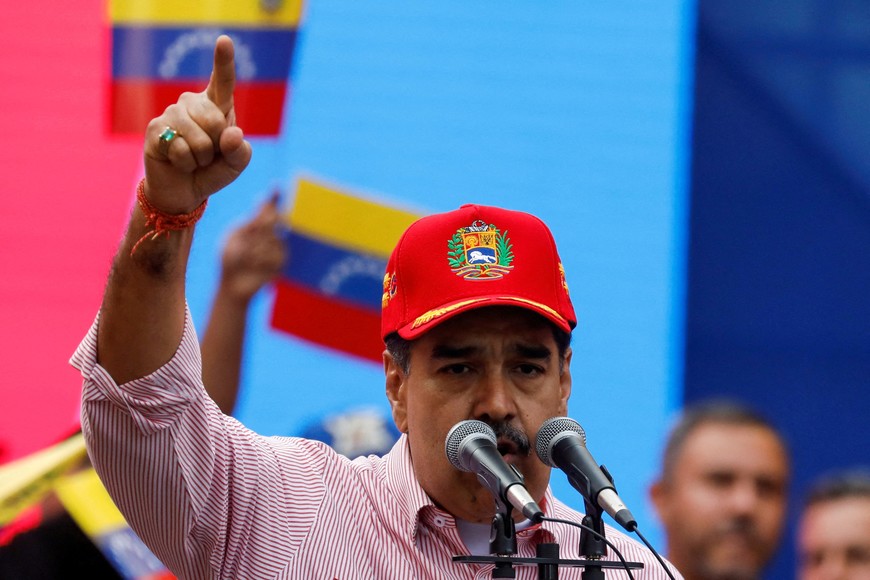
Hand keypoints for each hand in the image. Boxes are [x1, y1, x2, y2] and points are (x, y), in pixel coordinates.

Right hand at [142, 35, 251, 213]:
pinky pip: (179, 148)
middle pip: (215, 120)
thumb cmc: (213, 171)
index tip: (224, 40)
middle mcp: (192, 103)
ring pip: (197, 138)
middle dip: (217, 147)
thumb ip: (240, 151)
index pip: (222, 81)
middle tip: (207, 155)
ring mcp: (171, 114)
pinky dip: (185, 163)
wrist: (184, 191)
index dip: (223, 61)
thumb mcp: (236, 164)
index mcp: (217, 106)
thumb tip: (230, 134)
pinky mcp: (155, 129)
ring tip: (193, 159)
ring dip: (200, 158)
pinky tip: (177, 162)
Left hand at [219, 193, 286, 301]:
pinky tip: (251, 265)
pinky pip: (276, 256)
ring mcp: (279, 250)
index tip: (276, 186)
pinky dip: (261, 259)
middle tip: (252, 232)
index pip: (270, 208)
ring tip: (245, 257)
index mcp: (259, 226)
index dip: (275, 198)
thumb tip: (264, 202)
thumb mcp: (236, 236)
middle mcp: (272, 235)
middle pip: (275, 219)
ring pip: (275, 239)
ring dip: (257, 247)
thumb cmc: (230, 259)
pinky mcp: (282, 265)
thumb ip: (251, 222)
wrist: (231, 285)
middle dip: (263, 224)